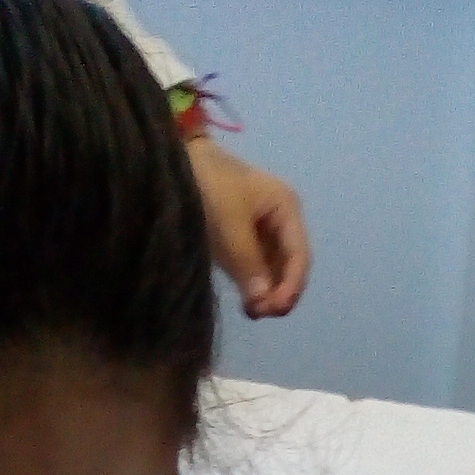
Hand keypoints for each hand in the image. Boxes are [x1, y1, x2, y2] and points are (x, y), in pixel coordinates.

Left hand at [187, 139, 312, 318]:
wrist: (174, 161)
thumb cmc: (207, 184)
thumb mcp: (229, 223)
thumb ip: (248, 263)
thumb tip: (263, 301)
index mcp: (286, 208)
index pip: (299, 256)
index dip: (291, 287)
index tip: (274, 309)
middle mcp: (281, 220)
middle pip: (289, 267)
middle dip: (278, 293)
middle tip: (259, 313)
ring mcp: (263, 231)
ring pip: (274, 272)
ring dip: (266, 294)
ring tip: (251, 310)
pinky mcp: (244, 239)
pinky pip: (257, 270)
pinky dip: (254, 288)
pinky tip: (246, 301)